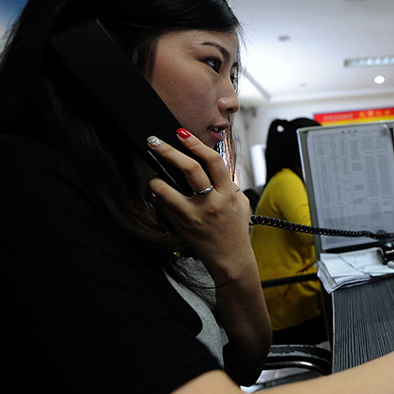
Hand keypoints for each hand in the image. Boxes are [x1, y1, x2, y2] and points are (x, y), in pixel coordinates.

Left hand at [146, 129, 252, 284]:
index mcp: (229, 193)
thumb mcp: (241, 205)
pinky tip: (155, 184)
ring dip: (160, 169)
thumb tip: (217, 169)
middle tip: (156, 140)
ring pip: (173, 185)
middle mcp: (213, 201)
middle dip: (171, 149)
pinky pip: (166, 202)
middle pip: (191, 168)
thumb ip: (231, 186)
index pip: (213, 161)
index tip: (182, 133)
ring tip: (152, 160)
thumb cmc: (235, 232)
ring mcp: (197, 213)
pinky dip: (159, 190)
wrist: (231, 260)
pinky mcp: (185, 224)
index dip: (197, 144)